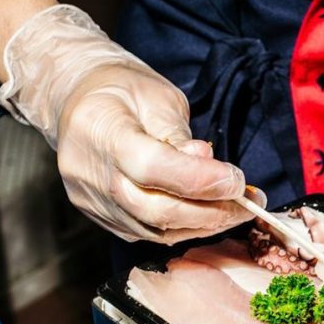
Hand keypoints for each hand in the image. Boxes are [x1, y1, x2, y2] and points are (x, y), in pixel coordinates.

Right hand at [0, 6, 255, 242]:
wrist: (75, 99)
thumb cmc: (121, 89)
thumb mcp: (157, 96)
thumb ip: (179, 134)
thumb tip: (208, 165)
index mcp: (101, 130)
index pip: (152, 167)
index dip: (199, 180)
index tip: (237, 180)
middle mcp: (90, 173)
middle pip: (154, 210)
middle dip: (210, 213)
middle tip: (248, 205)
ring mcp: (92, 200)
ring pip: (153, 230)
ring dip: (202, 225)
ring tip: (235, 211)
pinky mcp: (100, 217)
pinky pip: (145, 233)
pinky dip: (182, 228)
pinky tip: (206, 216)